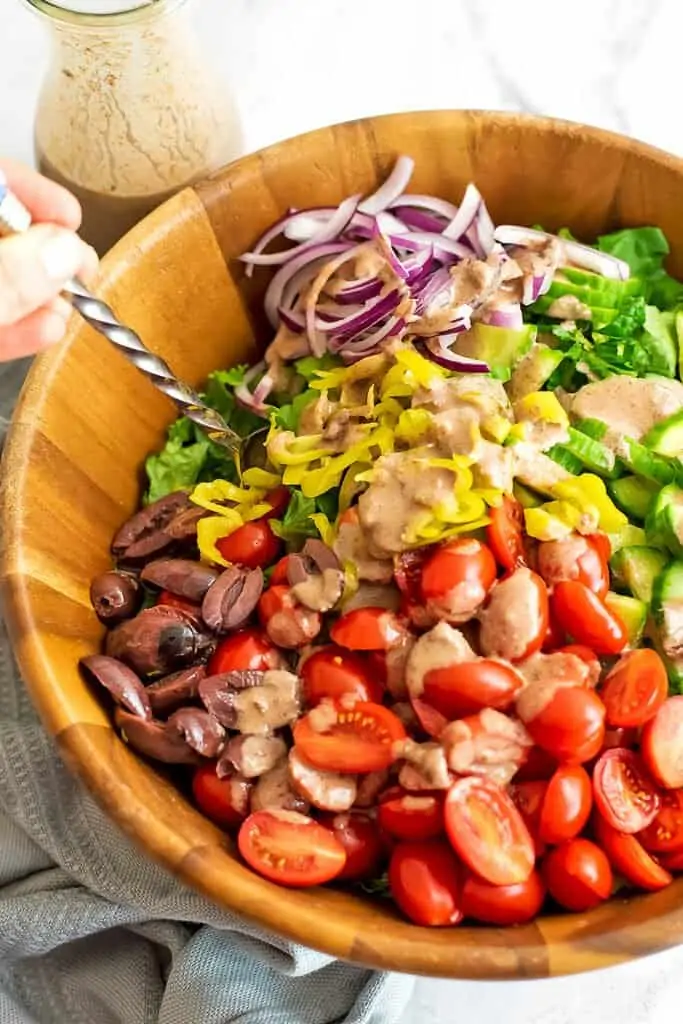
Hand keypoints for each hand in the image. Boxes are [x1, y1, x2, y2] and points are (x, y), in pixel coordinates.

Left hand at [0, 159, 97, 361]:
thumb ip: (9, 274)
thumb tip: (66, 253)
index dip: (36, 193)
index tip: (72, 219)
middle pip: (2, 234)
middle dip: (45, 252)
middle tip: (81, 269)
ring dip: (36, 295)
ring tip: (70, 308)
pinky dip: (12, 327)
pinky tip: (46, 331)